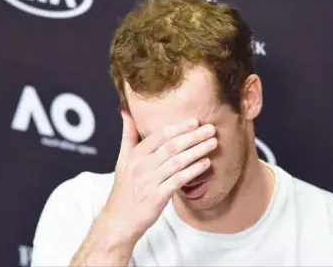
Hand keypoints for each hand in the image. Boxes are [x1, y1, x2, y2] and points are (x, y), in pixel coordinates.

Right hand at [103, 111, 216, 243]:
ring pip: (177, 162)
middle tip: (210, 129)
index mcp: (135, 155)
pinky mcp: (157, 197)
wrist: (119, 220)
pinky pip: (178, 180)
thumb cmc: (124, 189)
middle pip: (171, 146)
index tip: (195, 121)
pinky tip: (205, 164)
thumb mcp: (122, 159)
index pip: (159, 136)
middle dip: (193, 136)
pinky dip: (193, 171)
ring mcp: (150, 182)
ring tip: (213, 143)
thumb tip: (126, 112)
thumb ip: (128, 135)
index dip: (178, 127)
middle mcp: (142, 166)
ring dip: (197, 151)